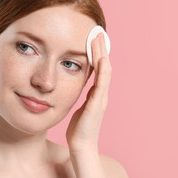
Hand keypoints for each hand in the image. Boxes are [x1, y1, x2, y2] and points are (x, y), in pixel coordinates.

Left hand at [66, 33, 111, 152]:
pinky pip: (102, 82)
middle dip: (100, 49)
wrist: (81, 146)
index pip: (97, 69)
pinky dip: (103, 69)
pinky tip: (101, 58)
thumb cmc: (77, 129)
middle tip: (97, 32)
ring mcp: (101, 98)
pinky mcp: (98, 103)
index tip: (92, 40)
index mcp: (96, 94)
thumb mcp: (77, 108)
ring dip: (102, 53)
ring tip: (99, 38)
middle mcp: (101, 93)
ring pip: (105, 71)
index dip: (96, 54)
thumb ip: (79, 97)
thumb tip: (72, 88)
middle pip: (103, 66)